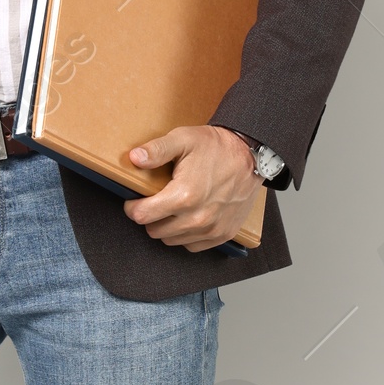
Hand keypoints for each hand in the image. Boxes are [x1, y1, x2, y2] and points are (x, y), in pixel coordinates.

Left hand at [123, 126, 259, 251]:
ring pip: (171, 240)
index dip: (133, 207)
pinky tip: (188, 217)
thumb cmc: (217, 147)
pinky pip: (192, 245)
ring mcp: (212, 229)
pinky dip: (186, 235)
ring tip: (174, 207)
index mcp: (184, 196)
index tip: (136, 200)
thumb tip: (134, 158)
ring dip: (168, 227)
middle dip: (150, 216)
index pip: (142, 216)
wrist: (251, 156)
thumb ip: (157, 150)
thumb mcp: (183, 139)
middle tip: (156, 200)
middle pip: (154, 231)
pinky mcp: (223, 234)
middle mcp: (198, 218)